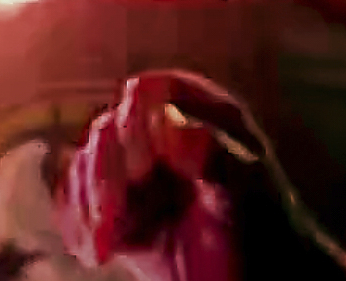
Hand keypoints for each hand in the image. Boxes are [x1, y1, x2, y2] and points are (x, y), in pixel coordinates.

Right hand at [62, 72, 327, 280]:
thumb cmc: (269, 240)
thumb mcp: (249, 197)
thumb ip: (214, 156)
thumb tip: (168, 124)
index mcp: (208, 116)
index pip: (157, 92)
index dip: (138, 119)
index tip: (139, 162)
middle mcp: (168, 136)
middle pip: (109, 131)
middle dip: (104, 173)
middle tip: (113, 217)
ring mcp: (140, 174)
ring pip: (85, 166)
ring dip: (86, 203)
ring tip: (104, 244)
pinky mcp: (122, 210)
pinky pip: (77, 201)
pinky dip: (76, 222)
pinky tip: (94, 252)